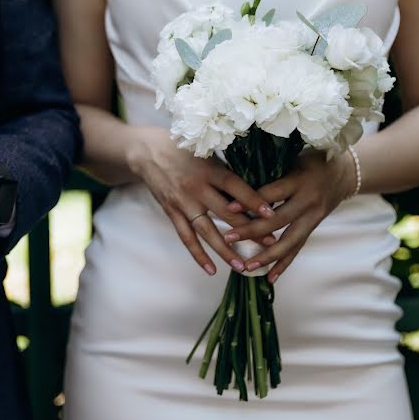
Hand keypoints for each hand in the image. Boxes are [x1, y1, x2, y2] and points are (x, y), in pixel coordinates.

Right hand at [128, 128, 275, 275]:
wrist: (146, 152)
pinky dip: (198, 254)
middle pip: (226, 213)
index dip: (254, 201)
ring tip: (242, 266)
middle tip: (270, 244)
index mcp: (209, 170)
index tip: (272, 215)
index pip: (235, 187)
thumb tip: (256, 190)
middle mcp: (196, 188)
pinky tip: (211, 269)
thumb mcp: (206, 153)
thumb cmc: (183, 149)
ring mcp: (182, 202)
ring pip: (207, 231)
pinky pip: (186, 237)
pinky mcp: (171, 212)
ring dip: (225, 250)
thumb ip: (226, 172)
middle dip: (249, 230)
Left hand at [223, 149, 356, 281]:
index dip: (250, 201)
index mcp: (299, 180)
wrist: (344, 173)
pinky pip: (298, 248)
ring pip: (289, 241)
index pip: (271, 193)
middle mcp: (308, 201)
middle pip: (278, 221)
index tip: (228, 208)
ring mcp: (314, 217)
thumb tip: (235, 182)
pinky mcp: (314, 227)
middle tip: (228, 239)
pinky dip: (284, 263)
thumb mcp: (292, 158)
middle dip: (252, 231)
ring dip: (267, 256)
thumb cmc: (309, 160)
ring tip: (247, 267)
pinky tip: (270, 277)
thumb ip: (269, 170)